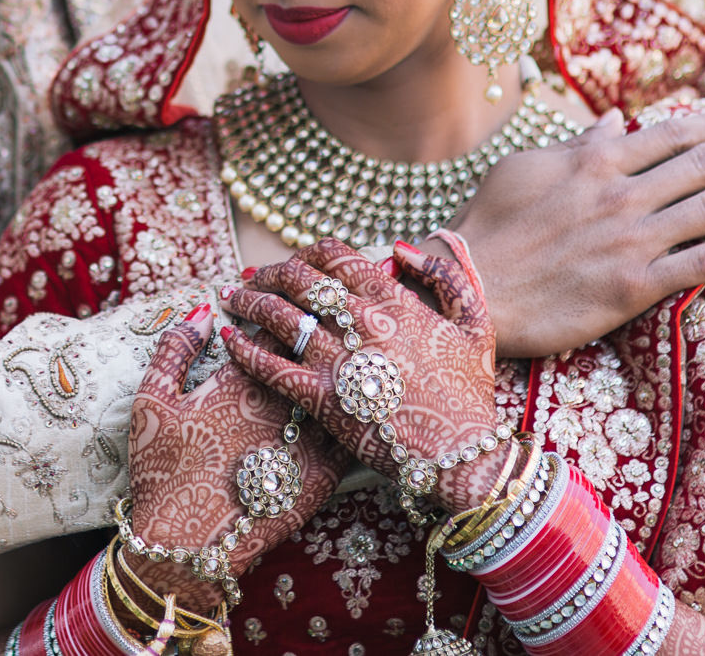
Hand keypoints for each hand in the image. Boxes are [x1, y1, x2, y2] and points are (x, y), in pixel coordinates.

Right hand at [125, 305, 345, 609]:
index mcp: (239, 380)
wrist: (186, 544)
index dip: (278, 310)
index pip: (274, 326)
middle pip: (310, 351)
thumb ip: (174, 348)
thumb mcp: (152, 401)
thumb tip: (203, 311)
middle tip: (309, 326)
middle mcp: (279, 405)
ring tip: (332, 362)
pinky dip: (349, 414)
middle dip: (311, 332)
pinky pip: (348, 432)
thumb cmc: (163, 470)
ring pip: (335, 388)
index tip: (276, 308)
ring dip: (335, 370)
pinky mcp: (323, 475)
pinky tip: (345, 408)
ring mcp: (305, 440)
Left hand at [222, 242, 505, 514]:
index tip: (293, 261)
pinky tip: (228, 339)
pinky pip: (267, 364)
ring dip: (248, 301)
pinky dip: (241, 347)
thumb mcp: (476, 324)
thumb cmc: (471, 394)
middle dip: (268, 273)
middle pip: (297, 278)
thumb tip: (402, 248)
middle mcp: (359, 321)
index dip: (305, 252)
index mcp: (392, 299)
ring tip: (233, 299)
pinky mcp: (319, 397)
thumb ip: (448, 276)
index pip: (334, 256)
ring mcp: (337, 358)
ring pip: (276, 314)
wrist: (462, 456)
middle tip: (251, 279)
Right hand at [448, 106, 704, 358]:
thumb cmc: (487, 225)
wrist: (466, 287)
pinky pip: (698, 263)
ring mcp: (630, 239)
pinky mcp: (632, 285)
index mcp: (595, 160)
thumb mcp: (524, 169)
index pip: (674, 133)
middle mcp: (621, 193)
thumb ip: (577, 146)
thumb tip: (616, 123)